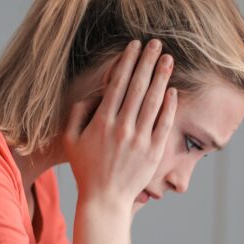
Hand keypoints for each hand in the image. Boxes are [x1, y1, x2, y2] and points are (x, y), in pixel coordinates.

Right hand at [63, 39, 176, 208]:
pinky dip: (169, 106)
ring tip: (168, 59)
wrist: (104, 200)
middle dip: (148, 62)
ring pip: (153, 102)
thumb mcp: (70, 140)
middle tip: (157, 44)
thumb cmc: (85, 169)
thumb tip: (92, 94)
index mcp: (102, 122)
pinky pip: (164, 124)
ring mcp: (139, 140)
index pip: (117, 84)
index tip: (135, 46)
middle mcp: (122, 128)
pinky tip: (173, 90)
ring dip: (161, 77)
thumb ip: (77, 114)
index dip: (127, 62)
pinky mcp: (153, 152)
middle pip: (138, 87)